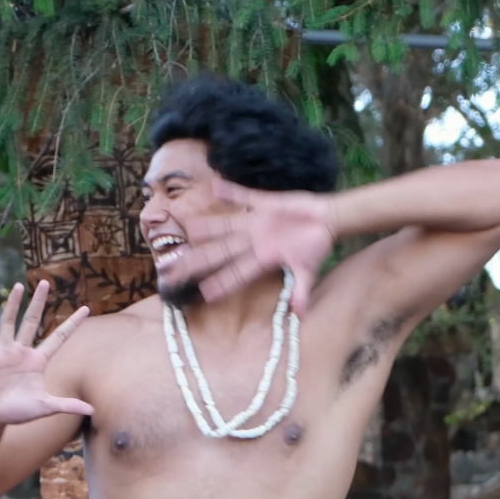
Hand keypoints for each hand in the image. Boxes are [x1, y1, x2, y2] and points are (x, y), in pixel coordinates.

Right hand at [0, 281, 93, 426]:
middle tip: (45, 283)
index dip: (72, 324)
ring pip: (8, 323)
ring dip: (13, 305)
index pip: (59, 338)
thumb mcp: (43, 407)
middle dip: (38, 303)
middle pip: (31, 322)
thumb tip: (92, 409)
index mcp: (37, 362)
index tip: (86, 308)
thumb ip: (66, 405)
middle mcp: (22, 352)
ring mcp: (3, 353)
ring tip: (19, 286)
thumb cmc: (17, 412)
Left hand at [178, 182, 336, 308]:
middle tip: (173, 268)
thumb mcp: (309, 269)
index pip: (238, 273)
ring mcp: (255, 224)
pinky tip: (214, 185)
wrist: (326, 220)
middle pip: (221, 252)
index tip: (203, 294)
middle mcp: (253, 242)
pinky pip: (244, 196)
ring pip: (226, 226)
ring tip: (188, 226)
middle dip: (198, 260)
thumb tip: (301, 313)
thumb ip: (302, 289)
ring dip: (208, 226)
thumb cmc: (317, 246)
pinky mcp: (263, 203)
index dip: (222, 282)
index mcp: (263, 259)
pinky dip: (231, 191)